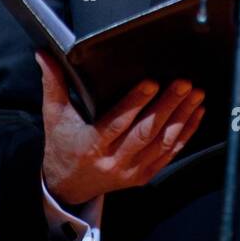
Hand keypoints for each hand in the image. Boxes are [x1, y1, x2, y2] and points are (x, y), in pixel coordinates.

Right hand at [36, 50, 205, 205]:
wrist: (68, 186)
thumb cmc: (62, 145)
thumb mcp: (54, 115)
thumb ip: (53, 83)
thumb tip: (43, 53)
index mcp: (92, 144)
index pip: (117, 122)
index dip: (135, 103)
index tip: (151, 83)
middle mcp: (114, 160)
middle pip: (145, 132)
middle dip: (168, 106)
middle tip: (183, 83)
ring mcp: (131, 170)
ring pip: (162, 143)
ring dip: (181, 117)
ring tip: (195, 94)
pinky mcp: (143, 175)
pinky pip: (169, 155)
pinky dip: (185, 134)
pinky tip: (196, 114)